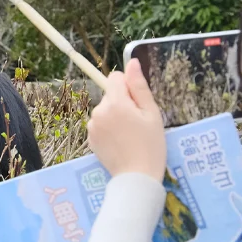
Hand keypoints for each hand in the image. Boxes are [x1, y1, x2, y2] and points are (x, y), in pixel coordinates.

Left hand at [86, 59, 166, 181]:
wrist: (137, 179)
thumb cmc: (150, 145)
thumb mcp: (151, 114)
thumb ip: (139, 86)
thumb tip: (132, 62)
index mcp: (115, 102)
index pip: (116, 77)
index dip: (129, 88)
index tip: (138, 105)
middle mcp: (99, 110)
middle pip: (111, 95)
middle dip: (123, 103)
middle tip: (138, 124)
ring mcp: (92, 126)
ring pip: (105, 110)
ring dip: (115, 116)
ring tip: (130, 136)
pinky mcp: (90, 139)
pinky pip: (100, 124)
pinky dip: (109, 129)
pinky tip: (121, 143)